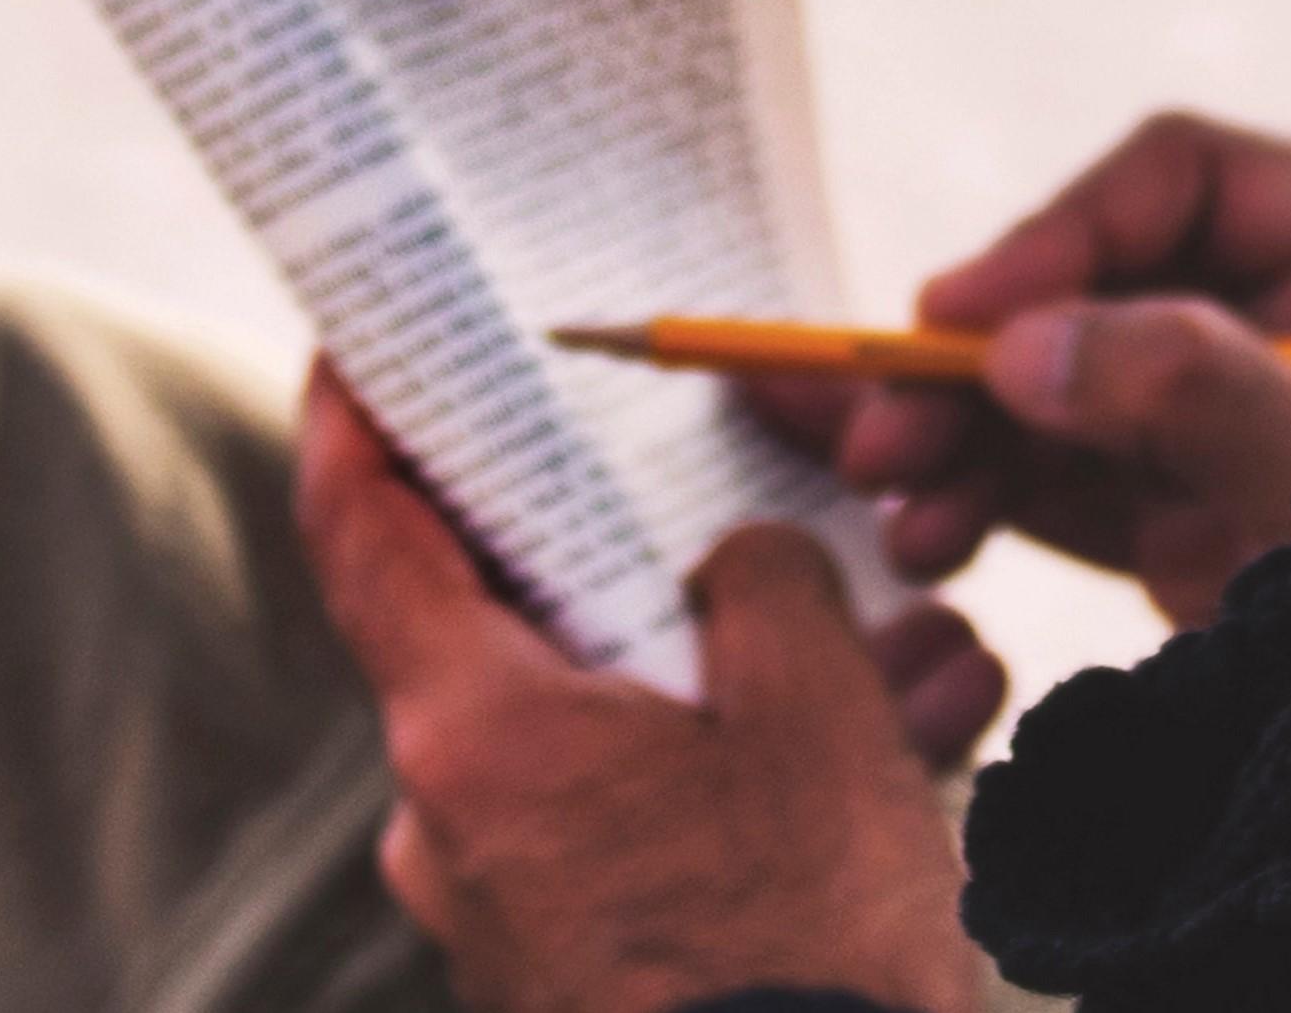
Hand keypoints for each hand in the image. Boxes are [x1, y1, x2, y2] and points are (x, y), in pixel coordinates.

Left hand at [297, 369, 990, 1012]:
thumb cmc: (804, 946)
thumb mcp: (816, 716)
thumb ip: (765, 590)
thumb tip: (741, 569)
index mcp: (475, 734)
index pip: (363, 533)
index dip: (359, 418)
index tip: (366, 341)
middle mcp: (455, 823)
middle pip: (528, 634)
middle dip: (673, 572)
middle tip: (787, 524)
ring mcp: (509, 914)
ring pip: (621, 740)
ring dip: (759, 692)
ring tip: (931, 672)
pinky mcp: (574, 978)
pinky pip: (651, 836)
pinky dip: (754, 791)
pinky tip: (906, 767)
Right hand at [745, 111, 1290, 627]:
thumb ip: (1204, 391)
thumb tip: (1021, 344)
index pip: (1187, 180)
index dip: (1057, 235)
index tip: (953, 316)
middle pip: (1103, 285)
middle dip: (982, 356)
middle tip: (884, 428)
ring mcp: (1250, 412)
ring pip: (1068, 386)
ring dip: (966, 437)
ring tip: (896, 504)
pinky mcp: (1205, 512)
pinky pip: (1073, 480)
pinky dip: (993, 501)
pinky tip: (930, 536)